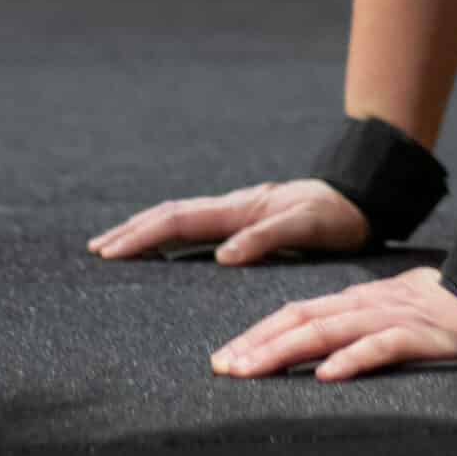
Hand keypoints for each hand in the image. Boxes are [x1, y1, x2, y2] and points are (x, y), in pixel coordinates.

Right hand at [88, 178, 371, 264]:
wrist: (359, 197)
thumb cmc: (336, 216)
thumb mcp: (306, 228)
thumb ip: (266, 240)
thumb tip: (222, 258)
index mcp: (240, 210)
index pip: (178, 220)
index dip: (142, 236)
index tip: (110, 251)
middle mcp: (232, 207)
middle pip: (170, 214)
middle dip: (132, 231)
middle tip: (97, 250)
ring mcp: (237, 211)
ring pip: (181, 217)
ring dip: (146, 229)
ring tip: (117, 245)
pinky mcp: (245, 219)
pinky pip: (197, 224)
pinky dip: (170, 233)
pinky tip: (164, 246)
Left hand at [211, 264, 456, 380]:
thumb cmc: (431, 315)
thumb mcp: (381, 315)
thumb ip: (348, 327)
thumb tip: (306, 351)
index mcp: (352, 302)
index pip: (294, 314)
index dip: (257, 334)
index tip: (223, 359)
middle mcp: (364, 305)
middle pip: (302, 320)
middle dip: (259, 344)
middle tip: (225, 368)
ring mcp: (390, 318)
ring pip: (329, 331)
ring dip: (288, 351)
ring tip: (256, 370)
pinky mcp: (419, 336)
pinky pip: (381, 346)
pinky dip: (352, 359)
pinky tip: (327, 375)